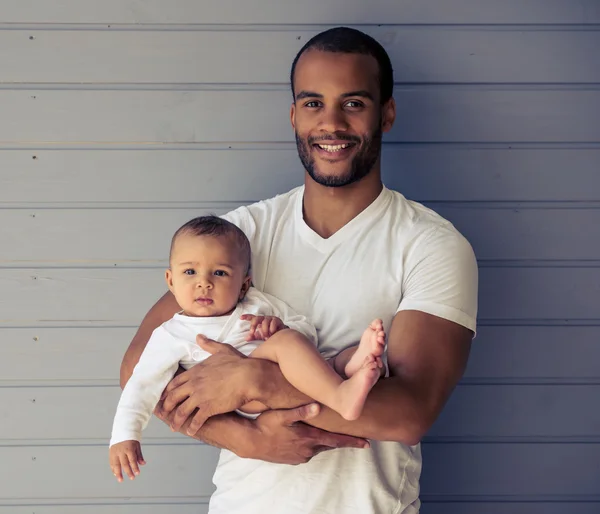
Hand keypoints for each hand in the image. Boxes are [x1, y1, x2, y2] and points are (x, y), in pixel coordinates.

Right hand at [109, 440, 145, 481]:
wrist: (122, 431)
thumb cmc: (131, 439)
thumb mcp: (137, 445)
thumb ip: (139, 455)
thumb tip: (143, 464)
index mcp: (129, 448)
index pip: (132, 460)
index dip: (135, 467)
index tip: (137, 473)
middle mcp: (121, 451)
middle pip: (124, 464)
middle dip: (128, 472)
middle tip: (132, 478)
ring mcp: (115, 452)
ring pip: (116, 465)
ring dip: (118, 473)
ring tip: (120, 480)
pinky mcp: (111, 453)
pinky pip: (111, 463)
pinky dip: (113, 469)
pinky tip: (116, 474)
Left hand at [156, 335, 258, 434]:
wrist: (248, 377)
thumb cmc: (237, 363)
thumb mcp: (221, 350)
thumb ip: (208, 344)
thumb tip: (198, 336)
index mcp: (195, 372)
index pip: (175, 383)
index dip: (168, 391)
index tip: (164, 396)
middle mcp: (194, 385)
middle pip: (174, 397)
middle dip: (167, 406)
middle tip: (164, 413)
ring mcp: (200, 397)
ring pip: (182, 411)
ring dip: (176, 420)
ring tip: (174, 427)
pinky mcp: (208, 408)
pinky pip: (196, 420)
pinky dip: (192, 427)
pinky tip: (190, 431)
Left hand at [240, 314, 286, 339]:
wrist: (282, 336)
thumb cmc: (270, 335)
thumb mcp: (260, 336)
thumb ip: (253, 336)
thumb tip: (246, 338)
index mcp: (260, 321)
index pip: (252, 317)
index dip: (246, 317)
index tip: (240, 318)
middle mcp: (264, 318)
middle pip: (256, 318)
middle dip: (253, 325)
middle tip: (252, 333)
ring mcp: (271, 318)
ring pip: (264, 322)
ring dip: (264, 330)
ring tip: (266, 336)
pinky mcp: (277, 320)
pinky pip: (273, 323)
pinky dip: (271, 330)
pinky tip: (272, 334)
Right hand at [249, 403, 369, 464]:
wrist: (249, 442)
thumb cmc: (265, 425)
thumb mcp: (281, 414)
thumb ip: (300, 411)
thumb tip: (317, 406)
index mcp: (307, 438)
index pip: (335, 441)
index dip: (352, 441)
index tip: (366, 443)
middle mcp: (306, 450)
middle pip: (330, 445)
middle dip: (343, 441)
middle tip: (358, 439)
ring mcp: (299, 456)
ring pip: (319, 448)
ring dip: (327, 442)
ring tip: (334, 436)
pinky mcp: (292, 459)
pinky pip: (309, 451)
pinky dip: (314, 445)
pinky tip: (312, 439)